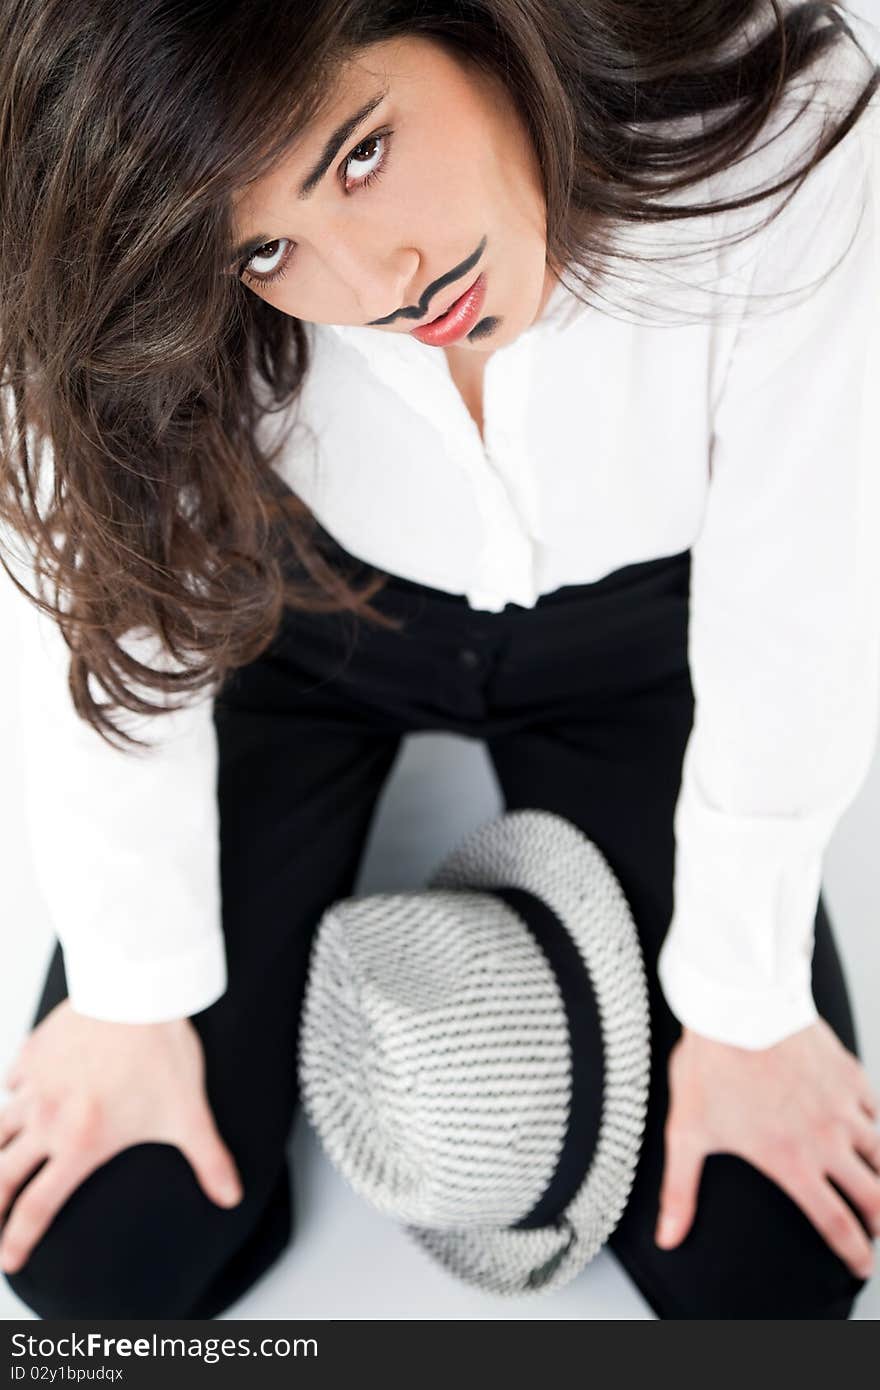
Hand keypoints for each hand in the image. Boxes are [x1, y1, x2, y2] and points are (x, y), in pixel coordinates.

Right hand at [0, 999, 243, 1274]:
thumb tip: (231, 1196)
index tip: (11, 1259)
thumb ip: (208, 1160)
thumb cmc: (163, 1052)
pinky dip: (12, 1093)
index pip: (38, 1207)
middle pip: (2, 1176)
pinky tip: (18, 1096)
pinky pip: (10, 1081)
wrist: (138, 992)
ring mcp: (35, 1085)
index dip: (19, 1239)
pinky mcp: (33, 1051)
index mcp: (80, 1144)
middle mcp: (47, 1120)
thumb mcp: (189, 1113)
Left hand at [655, 1018, 879, 1279]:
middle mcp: (827, 1138)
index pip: (837, 1224)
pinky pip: (875, 1110)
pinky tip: (865, 1129)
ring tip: (872, 1184)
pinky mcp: (849, 1073)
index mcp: (792, 1161)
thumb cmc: (711, 1064)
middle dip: (877, 1222)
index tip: (860, 1267)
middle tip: (873, 1229)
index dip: (854, 1254)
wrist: (737, 1004)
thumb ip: (680, 1191)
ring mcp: (843, 1105)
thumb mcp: (687, 1131)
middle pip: (874, 1197)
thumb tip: (668, 1236)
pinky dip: (873, 1126)